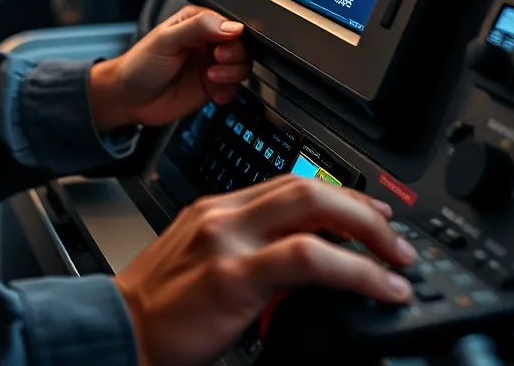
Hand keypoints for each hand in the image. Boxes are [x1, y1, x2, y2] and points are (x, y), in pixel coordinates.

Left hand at [88, 6, 249, 132]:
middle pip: (239, 45)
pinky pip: (234, 89)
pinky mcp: (211, 88)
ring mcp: (210, 65)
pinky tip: (215, 94)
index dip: (232, 34)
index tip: (223, 45)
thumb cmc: (140, 64)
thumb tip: (230, 26)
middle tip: (217, 60)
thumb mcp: (166, 40)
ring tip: (212, 77)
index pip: (227, 23)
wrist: (129, 98)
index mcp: (195, 23)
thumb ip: (198, 28)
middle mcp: (206, 43)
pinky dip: (229, 92)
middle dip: (234, 54)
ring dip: (232, 73)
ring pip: (240, 66)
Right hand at [113, 176, 415, 365]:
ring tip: (396, 259)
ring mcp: (226, 239)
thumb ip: (245, 254)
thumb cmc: (158, 309)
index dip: (337, 196)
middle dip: (360, 208)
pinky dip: (353, 269)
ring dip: (366, 231)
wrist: (117, 330)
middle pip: (305, 186)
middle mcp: (223, 214)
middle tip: (394, 236)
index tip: (369, 213)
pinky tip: (378, 286)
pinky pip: (306, 257)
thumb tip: (301, 265)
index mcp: (216, 210)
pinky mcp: (232, 274)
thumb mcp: (204, 266)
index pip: (287, 185)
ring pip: (310, 208)